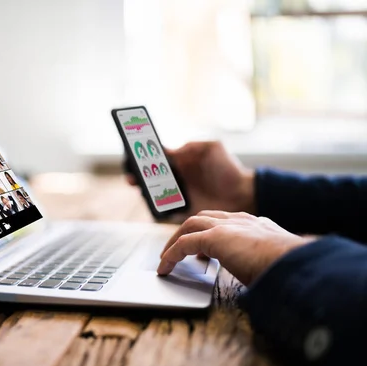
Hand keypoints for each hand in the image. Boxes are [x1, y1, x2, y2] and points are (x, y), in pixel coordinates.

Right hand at [126, 141, 255, 217]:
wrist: (243, 194)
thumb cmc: (228, 168)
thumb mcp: (212, 148)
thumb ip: (191, 146)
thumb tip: (169, 152)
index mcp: (180, 161)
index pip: (156, 157)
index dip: (144, 156)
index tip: (134, 154)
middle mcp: (176, 177)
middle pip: (149, 175)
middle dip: (138, 175)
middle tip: (132, 176)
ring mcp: (177, 193)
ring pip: (153, 192)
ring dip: (144, 190)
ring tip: (141, 189)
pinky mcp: (182, 208)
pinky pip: (163, 208)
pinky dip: (156, 206)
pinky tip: (154, 202)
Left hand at [158, 211, 311, 285]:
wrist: (295, 263)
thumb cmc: (290, 269)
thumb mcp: (272, 264)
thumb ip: (261, 265)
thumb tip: (259, 283)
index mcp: (256, 225)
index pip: (226, 221)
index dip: (211, 231)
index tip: (203, 249)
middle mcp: (241, 220)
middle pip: (204, 218)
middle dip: (187, 231)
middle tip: (177, 249)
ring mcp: (228, 226)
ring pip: (190, 226)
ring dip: (175, 242)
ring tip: (166, 258)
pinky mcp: (215, 237)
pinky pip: (184, 244)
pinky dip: (171, 255)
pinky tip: (165, 268)